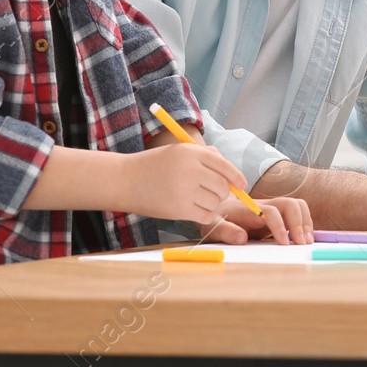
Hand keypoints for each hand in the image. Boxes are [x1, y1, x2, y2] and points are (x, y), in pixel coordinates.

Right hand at [121, 142, 246, 223]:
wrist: (125, 180)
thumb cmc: (154, 165)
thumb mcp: (179, 151)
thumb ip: (206, 156)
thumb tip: (232, 173)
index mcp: (192, 152)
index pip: (225, 166)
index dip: (237, 177)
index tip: (241, 185)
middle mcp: (191, 170)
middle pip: (224, 186)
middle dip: (222, 192)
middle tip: (212, 193)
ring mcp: (185, 190)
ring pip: (216, 202)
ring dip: (212, 204)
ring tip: (197, 200)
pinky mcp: (179, 209)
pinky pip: (206, 215)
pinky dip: (205, 215)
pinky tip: (194, 210)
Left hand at [199, 195, 314, 245]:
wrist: (217, 208)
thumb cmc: (216, 219)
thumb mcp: (213, 227)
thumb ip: (226, 232)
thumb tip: (242, 238)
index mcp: (249, 209)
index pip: (271, 212)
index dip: (280, 226)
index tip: (284, 243)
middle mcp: (264, 206)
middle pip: (290, 204)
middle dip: (299, 223)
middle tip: (302, 244)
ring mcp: (273, 208)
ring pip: (297, 206)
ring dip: (305, 222)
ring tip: (307, 241)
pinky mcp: (278, 215)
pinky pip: (297, 213)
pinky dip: (305, 224)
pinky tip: (304, 238)